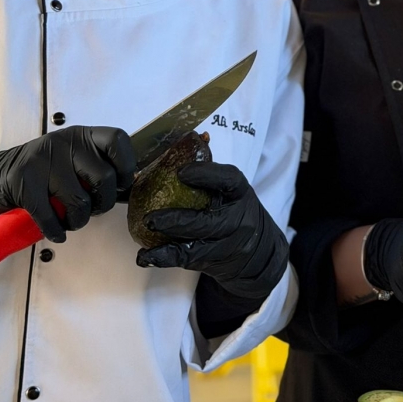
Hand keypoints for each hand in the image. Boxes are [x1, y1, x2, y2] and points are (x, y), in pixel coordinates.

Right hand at [0, 127, 135, 243]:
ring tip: (70, 220)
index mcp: (81, 135)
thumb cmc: (42, 174)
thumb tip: (127, 186)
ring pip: (79, 202)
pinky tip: (56, 232)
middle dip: (102, 204)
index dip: (126, 166)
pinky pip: (50, 216)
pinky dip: (56, 231)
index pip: (117, 140)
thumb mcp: (71, 160)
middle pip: (103, 178)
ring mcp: (42, 160)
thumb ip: (96, 166)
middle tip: (91, 210)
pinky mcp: (23, 182)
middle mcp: (63, 142)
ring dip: (78, 221)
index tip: (120, 185)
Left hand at [136, 162, 288, 299]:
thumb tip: (189, 139)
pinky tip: (146, 257)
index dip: (206, 175)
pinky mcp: (215, 262)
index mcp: (240, 192)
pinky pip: (189, 261)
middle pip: (210, 222)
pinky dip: (165, 259)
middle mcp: (238, 219)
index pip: (229, 180)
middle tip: (151, 218)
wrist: (257, 249)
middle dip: (179, 221)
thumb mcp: (230, 189)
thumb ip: (209, 171)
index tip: (181, 171)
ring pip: (198, 248)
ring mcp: (228, 244)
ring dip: (168, 245)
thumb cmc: (235, 209)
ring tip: (145, 238)